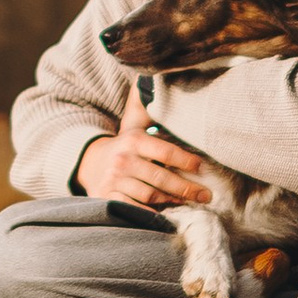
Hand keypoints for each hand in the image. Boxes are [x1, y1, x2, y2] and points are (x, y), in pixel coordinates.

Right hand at [74, 82, 211, 209]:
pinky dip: (151, 214)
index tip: (203, 168)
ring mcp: (114, 180)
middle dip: (187, 188)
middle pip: (161, 178)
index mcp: (133, 140)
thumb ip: (149, 110)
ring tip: (191, 203)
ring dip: (173, 201)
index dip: (186, 160)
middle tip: (206, 195)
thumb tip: (157, 82)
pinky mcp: (107, 197)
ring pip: (150, 196)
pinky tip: (166, 215)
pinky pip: (134, 209)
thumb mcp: (136, 127)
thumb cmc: (125, 147)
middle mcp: (123, 160)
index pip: (165, 151)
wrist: (90, 163)